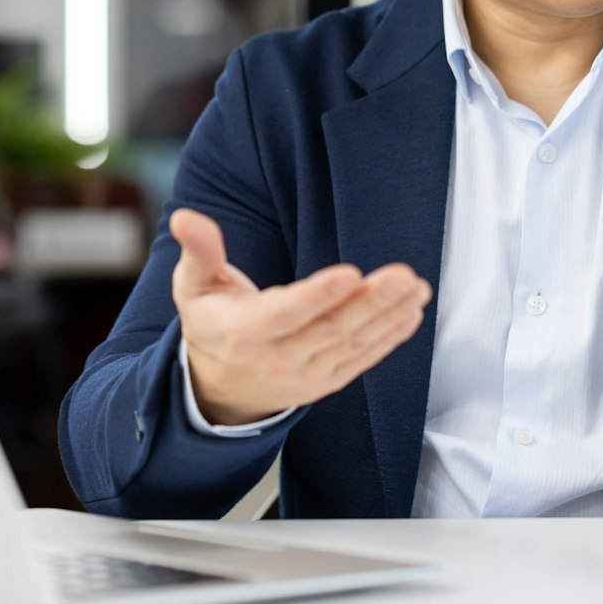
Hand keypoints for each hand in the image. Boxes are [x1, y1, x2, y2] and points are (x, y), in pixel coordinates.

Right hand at [170, 208, 430, 426]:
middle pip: (330, 330)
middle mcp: (277, 360)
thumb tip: (186, 217)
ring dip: (389, 316)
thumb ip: (199, 250)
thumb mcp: (193, 285)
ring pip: (353, 344)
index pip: (285, 315)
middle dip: (371, 301)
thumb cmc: (211, 322)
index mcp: (242, 333)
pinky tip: (411, 314)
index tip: (350, 274)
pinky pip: (363, 360)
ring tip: (416, 288)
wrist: (219, 386)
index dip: (318, 296)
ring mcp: (305, 376)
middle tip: (403, 275)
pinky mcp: (326, 382)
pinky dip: (390, 338)